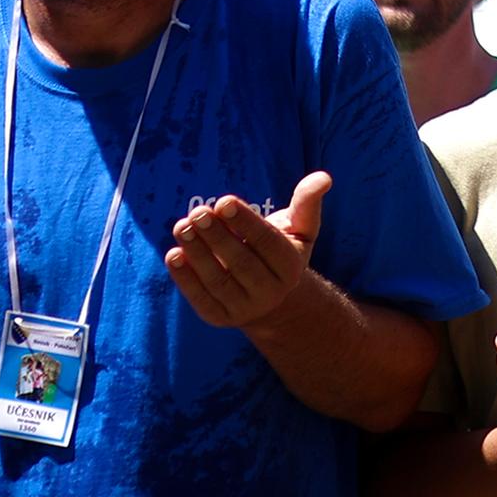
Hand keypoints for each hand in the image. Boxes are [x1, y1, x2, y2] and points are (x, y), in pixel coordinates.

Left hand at [169, 172, 329, 332]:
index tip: (223, 201)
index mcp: (290, 267)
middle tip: (197, 213)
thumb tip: (324, 177)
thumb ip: (307, 202)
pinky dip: (185, 279)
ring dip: (197, 254)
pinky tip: (173, 255)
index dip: (245, 222)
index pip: (267, 243)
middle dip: (217, 236)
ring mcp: (245, 308)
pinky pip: (201, 299)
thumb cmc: (280, 252)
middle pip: (242, 263)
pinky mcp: (220, 318)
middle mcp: (271, 292)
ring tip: (181, 227)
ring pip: (219, 281)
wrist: (273, 301)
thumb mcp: (299, 229)